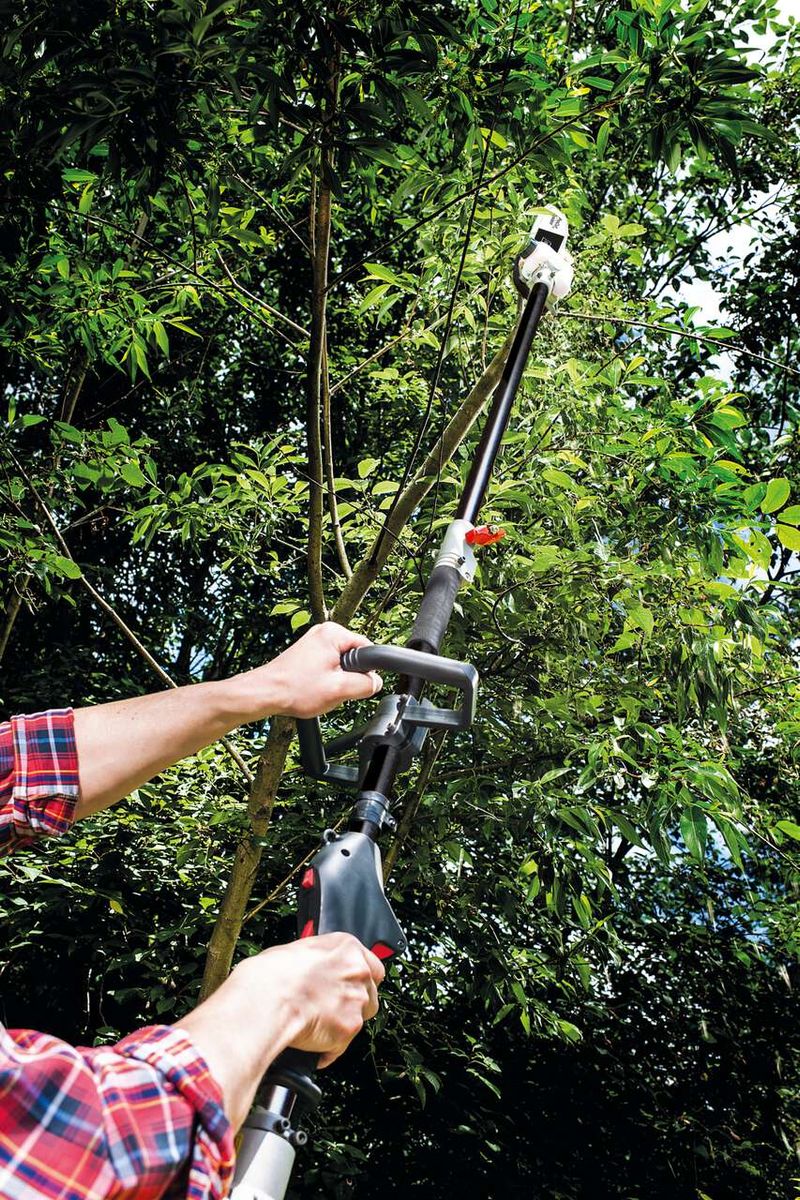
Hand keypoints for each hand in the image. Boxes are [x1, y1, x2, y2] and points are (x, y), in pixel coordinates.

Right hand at [234, 933, 384, 1067]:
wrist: (267, 999)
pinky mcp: (349, 1029)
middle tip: (329, 1007)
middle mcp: (358, 972)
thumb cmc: (272, 974)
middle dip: (353, 1003)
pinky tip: (308, 1042)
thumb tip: (312, 969)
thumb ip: (318, 961)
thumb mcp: (296, 951)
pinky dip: (326, 1049)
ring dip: (342, 1024)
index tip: (349, 986)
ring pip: (360, 1020)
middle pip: (370, 994)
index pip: (373, 966)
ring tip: (316, 1025)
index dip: (359, 980)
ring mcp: (356, 1001)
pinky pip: (340, 1046)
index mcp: (346, 948)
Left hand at [237, 621, 383, 720]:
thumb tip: (375, 682)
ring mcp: (314, 642)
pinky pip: (328, 667)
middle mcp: (324, 632)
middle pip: (354, 658)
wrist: (266, 693)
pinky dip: (325, 680)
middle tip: (332, 688)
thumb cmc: (294, 688)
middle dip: (348, 677)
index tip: (352, 684)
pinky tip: (312, 688)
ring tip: (319, 689)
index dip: (365, 671)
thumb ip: (366, 684)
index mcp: (333, 633)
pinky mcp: (307, 653)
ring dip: (335, 680)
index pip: (367, 650)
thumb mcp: (340, 689)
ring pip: (341, 665)